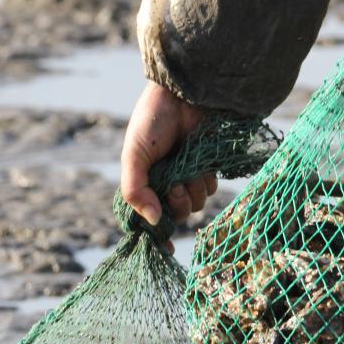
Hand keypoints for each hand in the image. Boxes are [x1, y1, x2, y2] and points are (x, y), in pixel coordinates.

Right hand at [121, 81, 211, 226]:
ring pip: (195, 205)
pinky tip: (199, 164)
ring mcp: (187, 177)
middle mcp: (165, 183)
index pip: (148, 218)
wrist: (183, 95)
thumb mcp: (134, 156)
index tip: (166, 249)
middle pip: (175, 216)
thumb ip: (135, 190)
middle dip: (176, 206)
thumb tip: (153, 220)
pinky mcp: (207, 168)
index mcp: (144, 183)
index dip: (157, 235)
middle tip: (174, 187)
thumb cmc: (152, 121)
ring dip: (192, 193)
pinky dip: (205, 181)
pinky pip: (209, 190)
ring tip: (186, 171)